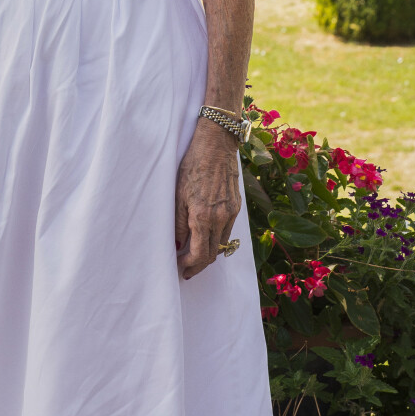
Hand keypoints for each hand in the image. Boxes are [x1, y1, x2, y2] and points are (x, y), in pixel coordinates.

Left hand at [175, 118, 241, 279]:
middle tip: (187, 269)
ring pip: (222, 244)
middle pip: (213, 254)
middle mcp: (221, 218)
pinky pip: (228, 230)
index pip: (200, 254)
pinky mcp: (236, 206)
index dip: (191, 266)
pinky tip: (208, 236)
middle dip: (200, 265)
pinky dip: (218, 239)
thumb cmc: (192, 165)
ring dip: (210, 253)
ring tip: (195, 255)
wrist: (216, 145)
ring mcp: (231, 212)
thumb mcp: (178, 195)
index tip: (182, 270)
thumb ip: (178, 223)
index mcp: (203, 217)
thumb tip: (177, 245)